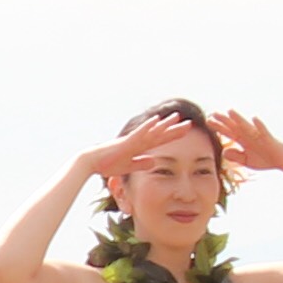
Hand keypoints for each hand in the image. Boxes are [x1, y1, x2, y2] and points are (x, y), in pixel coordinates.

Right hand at [74, 110, 217, 190]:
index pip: (161, 140)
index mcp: (140, 147)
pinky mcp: (126, 141)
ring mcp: (133, 140)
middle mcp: (138, 141)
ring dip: (164, 124)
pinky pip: (139, 133)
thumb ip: (141, 163)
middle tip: (190, 123)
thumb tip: (154, 161)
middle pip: (160, 133)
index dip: (173, 135)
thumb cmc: (108, 164)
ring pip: (152, 130)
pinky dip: (148, 126)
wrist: (92, 161)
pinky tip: (156, 120)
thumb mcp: (129, 166)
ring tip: (177, 117)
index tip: (186, 131)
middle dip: (175, 129)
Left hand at [209, 107, 282, 176]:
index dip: (218, 127)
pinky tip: (254, 118)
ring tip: (230, 111)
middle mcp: (250, 136)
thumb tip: (224, 152)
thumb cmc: (266, 159)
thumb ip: (236, 157)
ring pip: (247, 126)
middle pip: (235, 126)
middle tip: (212, 113)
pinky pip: (264, 131)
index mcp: (244, 140)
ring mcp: (259, 136)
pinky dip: (259, 125)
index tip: (207, 121)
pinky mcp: (269, 139)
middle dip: (224, 120)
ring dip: (239, 119)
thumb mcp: (247, 161)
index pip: (229, 132)